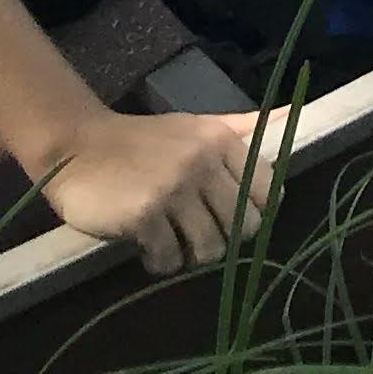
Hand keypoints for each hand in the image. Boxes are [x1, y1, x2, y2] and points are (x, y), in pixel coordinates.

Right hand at [38, 108, 281, 274]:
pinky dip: (160, 262)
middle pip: (242, 226)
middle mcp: (203, 161)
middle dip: (223, 239)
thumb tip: (295, 111)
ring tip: (171, 243)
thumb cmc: (144, 140)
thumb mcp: (197, 126)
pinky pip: (170, 259)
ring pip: (210, 249)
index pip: (266, 190)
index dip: (253, 213)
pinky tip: (147, 248)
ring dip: (190, 256)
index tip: (230, 218)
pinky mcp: (145, 214)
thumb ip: (243, 126)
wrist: (78, 146)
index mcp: (221, 139)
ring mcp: (174, 188)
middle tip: (196, 234)